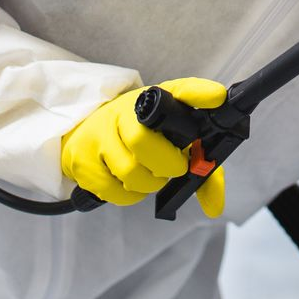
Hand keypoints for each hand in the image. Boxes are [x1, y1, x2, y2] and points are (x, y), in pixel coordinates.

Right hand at [60, 77, 226, 215]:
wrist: (88, 132)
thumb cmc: (140, 136)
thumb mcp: (169, 138)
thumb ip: (199, 168)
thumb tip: (215, 208)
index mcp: (156, 100)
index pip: (180, 89)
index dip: (198, 93)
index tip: (217, 99)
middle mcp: (126, 110)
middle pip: (143, 141)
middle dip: (166, 165)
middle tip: (174, 168)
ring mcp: (99, 132)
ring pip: (129, 171)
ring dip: (148, 184)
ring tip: (150, 175)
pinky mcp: (81, 157)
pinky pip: (111, 189)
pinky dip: (127, 195)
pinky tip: (128, 181)